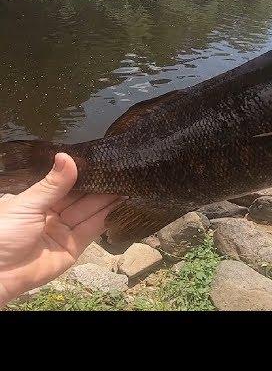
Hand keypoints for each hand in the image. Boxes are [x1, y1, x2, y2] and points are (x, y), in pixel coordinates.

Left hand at [0, 153, 124, 306]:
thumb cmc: (3, 233)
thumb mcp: (27, 204)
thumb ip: (52, 184)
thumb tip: (66, 155)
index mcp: (37, 201)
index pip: (64, 185)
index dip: (82, 174)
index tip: (101, 161)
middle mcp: (52, 215)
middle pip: (80, 198)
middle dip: (99, 185)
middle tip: (121, 171)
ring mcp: (64, 232)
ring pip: (89, 212)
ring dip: (108, 199)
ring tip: (128, 184)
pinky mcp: (74, 248)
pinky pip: (92, 230)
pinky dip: (107, 217)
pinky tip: (121, 204)